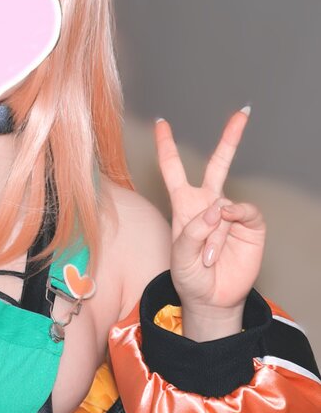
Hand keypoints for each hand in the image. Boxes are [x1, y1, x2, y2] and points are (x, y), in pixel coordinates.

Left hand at [154, 108, 265, 317]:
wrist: (212, 298)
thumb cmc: (189, 276)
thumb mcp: (179, 256)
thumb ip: (193, 230)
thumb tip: (217, 206)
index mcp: (184, 206)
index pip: (174, 170)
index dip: (168, 147)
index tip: (163, 123)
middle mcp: (209, 204)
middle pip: (219, 164)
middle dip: (231, 139)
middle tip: (242, 114)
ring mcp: (230, 213)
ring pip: (223, 207)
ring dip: (214, 236)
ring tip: (209, 258)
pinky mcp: (250, 224)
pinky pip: (244, 212)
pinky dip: (232, 226)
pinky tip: (225, 244)